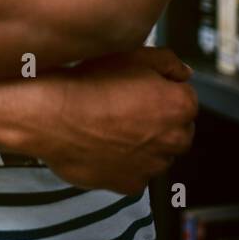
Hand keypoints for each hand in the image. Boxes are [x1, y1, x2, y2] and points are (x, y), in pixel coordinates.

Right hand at [31, 47, 197, 194]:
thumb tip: (183, 73)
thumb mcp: (132, 54)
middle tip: (126, 107)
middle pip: (175, 130)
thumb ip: (167, 61)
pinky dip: (124, 163)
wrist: (54, 115)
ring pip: (156, 154)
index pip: (184, 98)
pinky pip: (135, 173)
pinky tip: (103, 145)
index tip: (140, 88)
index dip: (161, 91)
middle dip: (159, 120)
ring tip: (110, 126)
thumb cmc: (91, 83)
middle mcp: (175, 140)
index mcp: (180, 106)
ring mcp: (153, 166)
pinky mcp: (131, 185)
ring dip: (143, 144)